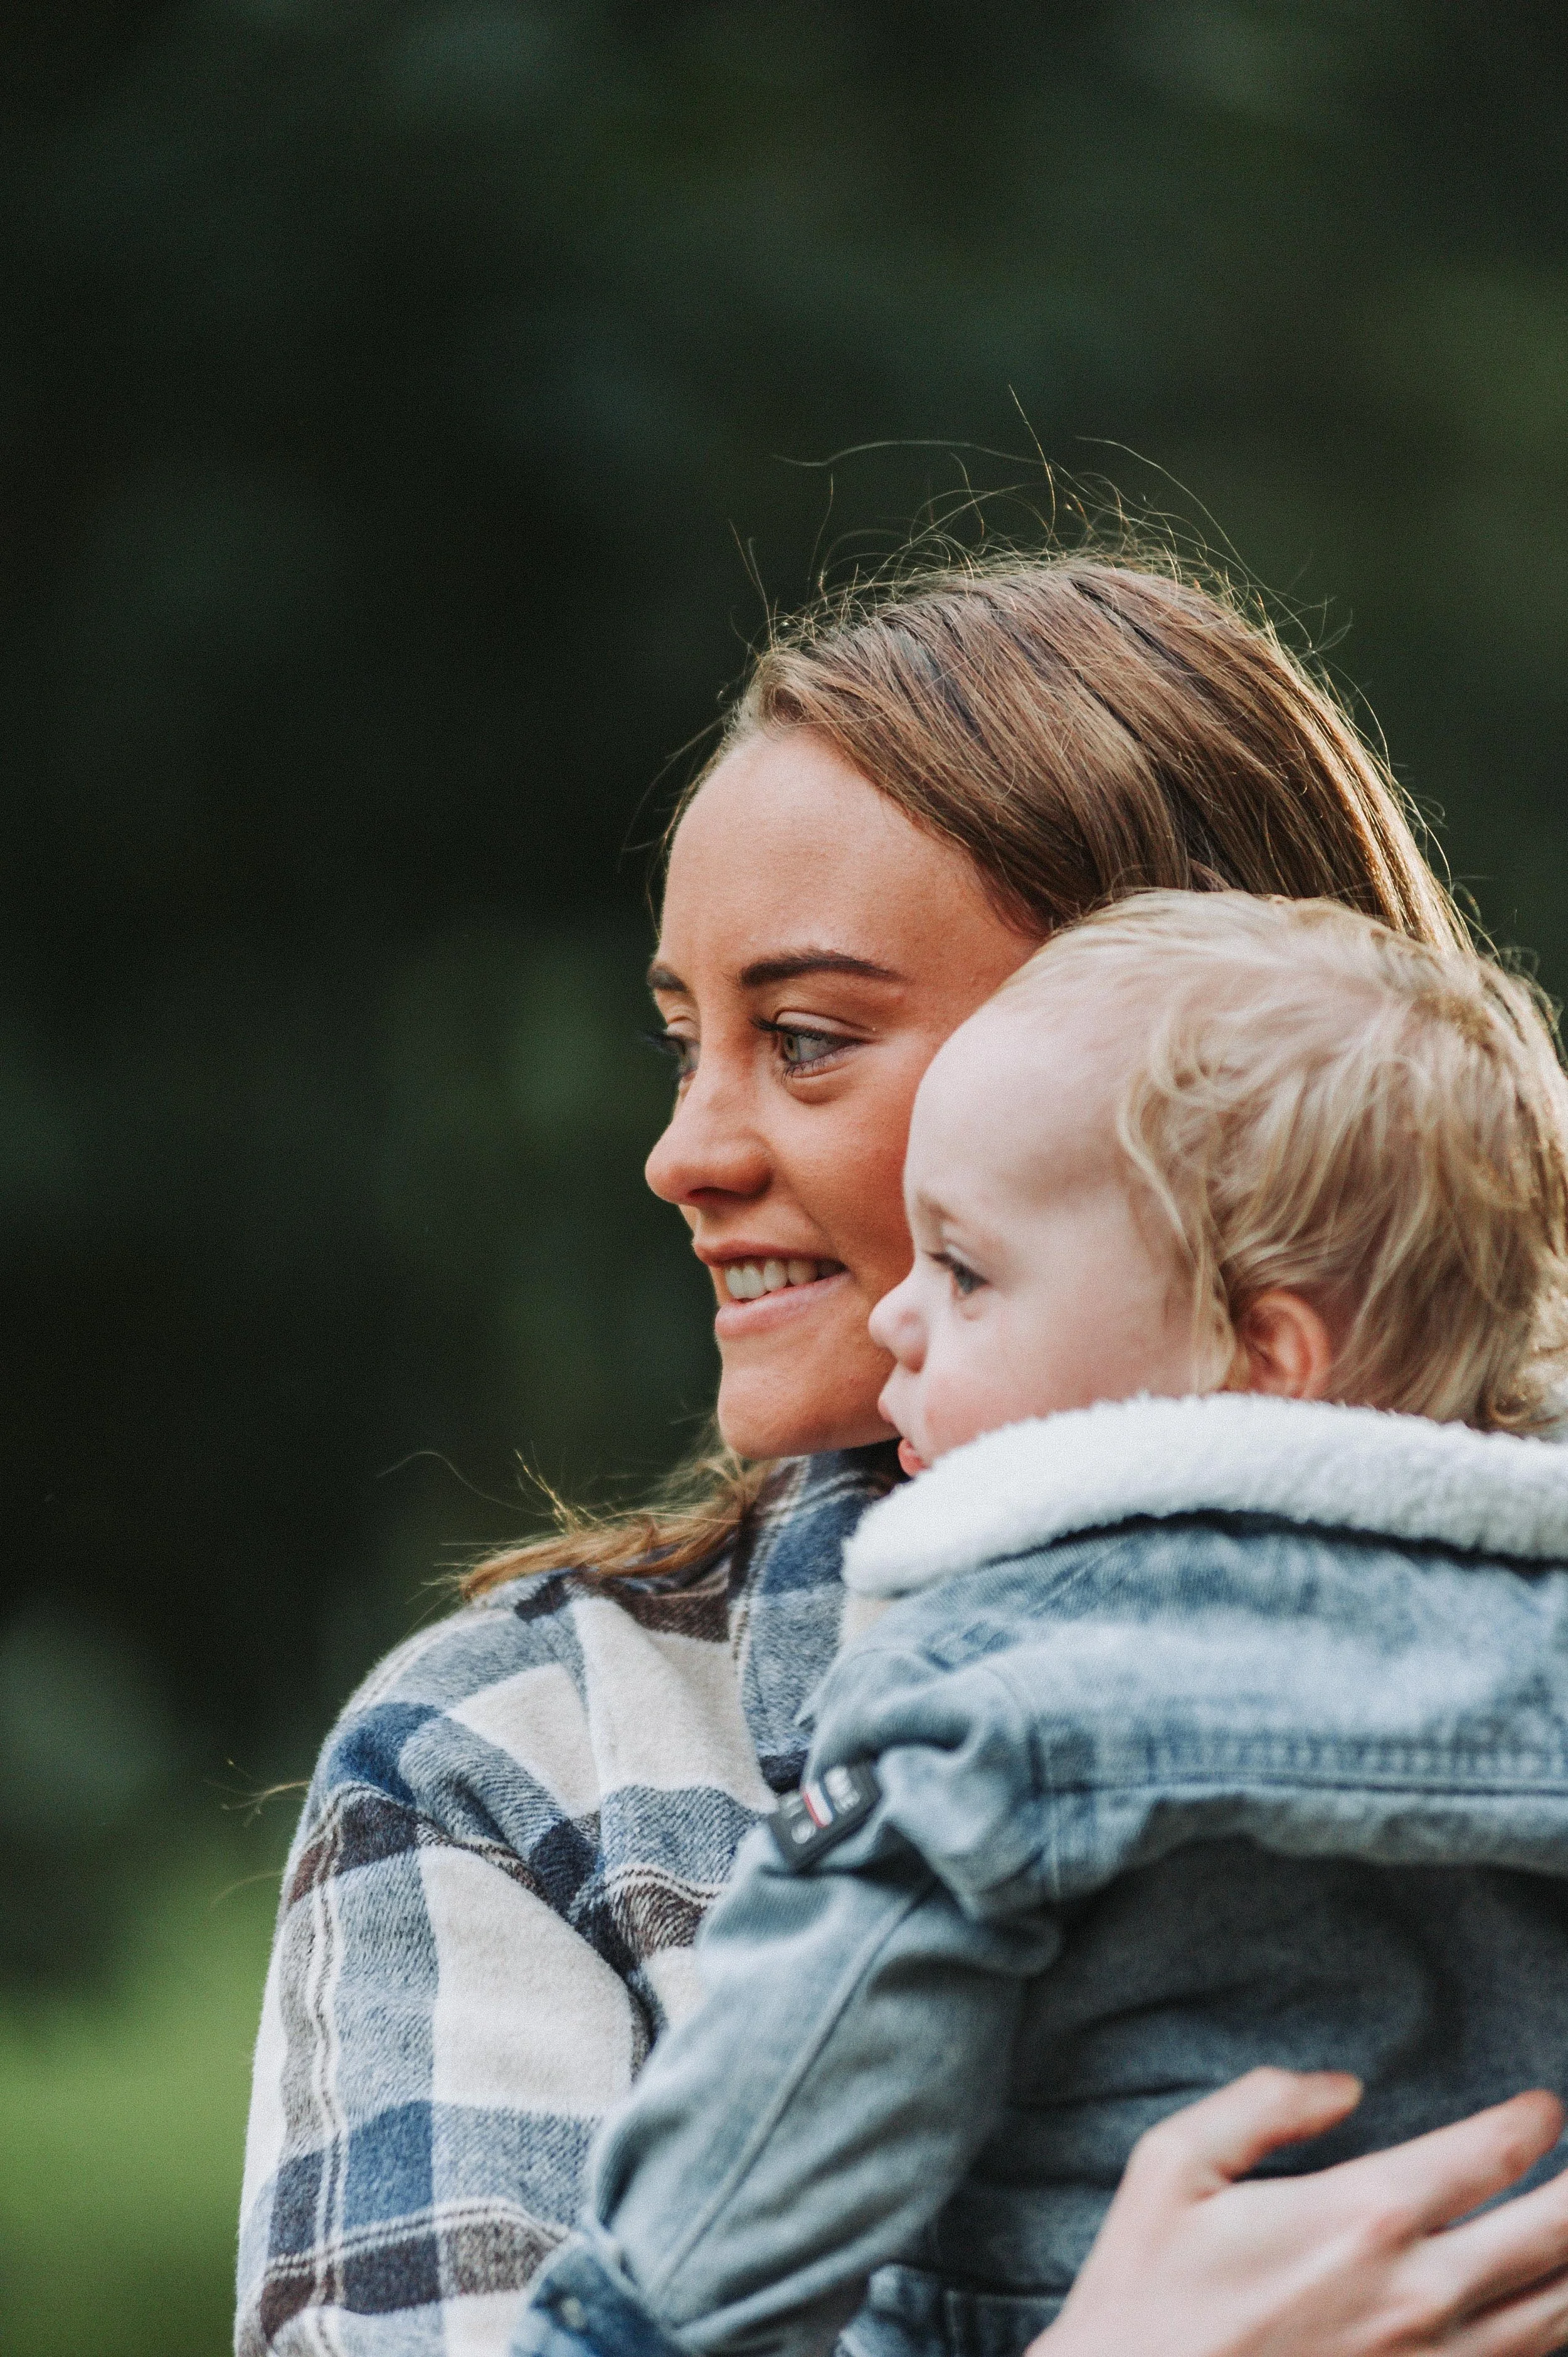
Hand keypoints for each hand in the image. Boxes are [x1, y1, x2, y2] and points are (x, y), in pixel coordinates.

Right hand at [1032, 2068, 1567, 2356]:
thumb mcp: (1172, 2168)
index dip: (1529, 2125)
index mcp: (1359, 2218)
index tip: (1544, 2109)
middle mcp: (1416, 2294)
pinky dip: (1551, 2335)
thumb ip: (1259, 2106)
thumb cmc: (1147, 2300)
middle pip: (1550, 2235)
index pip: (1485, 2156)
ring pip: (1554, 2314)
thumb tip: (1339, 2087)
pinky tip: (1552, 2312)